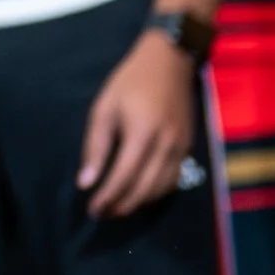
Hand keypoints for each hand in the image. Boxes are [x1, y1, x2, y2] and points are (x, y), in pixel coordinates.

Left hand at [77, 32, 195, 218]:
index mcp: (142, 132)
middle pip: (145, 189)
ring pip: (161, 188)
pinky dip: (156, 192)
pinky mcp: (188, 146)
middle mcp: (166, 144)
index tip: (93, 209)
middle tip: (102, 213)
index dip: (108, 197)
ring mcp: (181, 147)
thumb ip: (95, 147)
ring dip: (139, 203)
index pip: (124, 176)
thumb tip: (86, 182)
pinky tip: (140, 193)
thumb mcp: (104, 108)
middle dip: (122, 206)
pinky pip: (173, 179)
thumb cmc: (130, 82)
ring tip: (117, 207)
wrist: (170, 61)